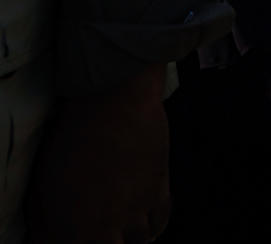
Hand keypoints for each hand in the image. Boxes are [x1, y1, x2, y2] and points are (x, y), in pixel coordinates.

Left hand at [27, 64, 170, 243]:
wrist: (114, 106)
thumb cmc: (75, 137)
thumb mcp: (44, 182)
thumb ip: (45, 216)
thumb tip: (47, 233)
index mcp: (71, 229)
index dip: (67, 242)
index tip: (69, 235)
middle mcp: (105, 228)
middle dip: (103, 242)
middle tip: (98, 231)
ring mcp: (135, 212)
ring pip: (137, 242)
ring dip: (128, 238)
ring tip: (122, 230)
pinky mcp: (158, 192)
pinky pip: (159, 223)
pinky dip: (153, 227)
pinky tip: (146, 224)